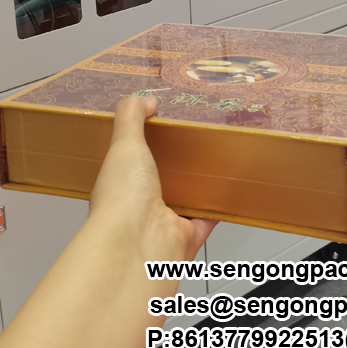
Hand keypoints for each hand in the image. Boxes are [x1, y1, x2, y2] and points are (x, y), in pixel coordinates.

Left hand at [89, 96, 215, 263]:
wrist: (138, 247)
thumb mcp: (123, 144)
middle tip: (193, 142)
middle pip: (160, 182)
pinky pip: (207, 220)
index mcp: (119, 184)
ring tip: (213, 161)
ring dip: (197, 186)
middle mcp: (138, 207)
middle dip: (174, 166)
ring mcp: (163, 224)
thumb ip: (131, 117)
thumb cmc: (121, 201)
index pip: (130, 162)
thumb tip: (143, 100)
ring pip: (184, 201)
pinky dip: (218, 207)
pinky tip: (227, 190)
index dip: (143, 145)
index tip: (161, 128)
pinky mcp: (187, 238)